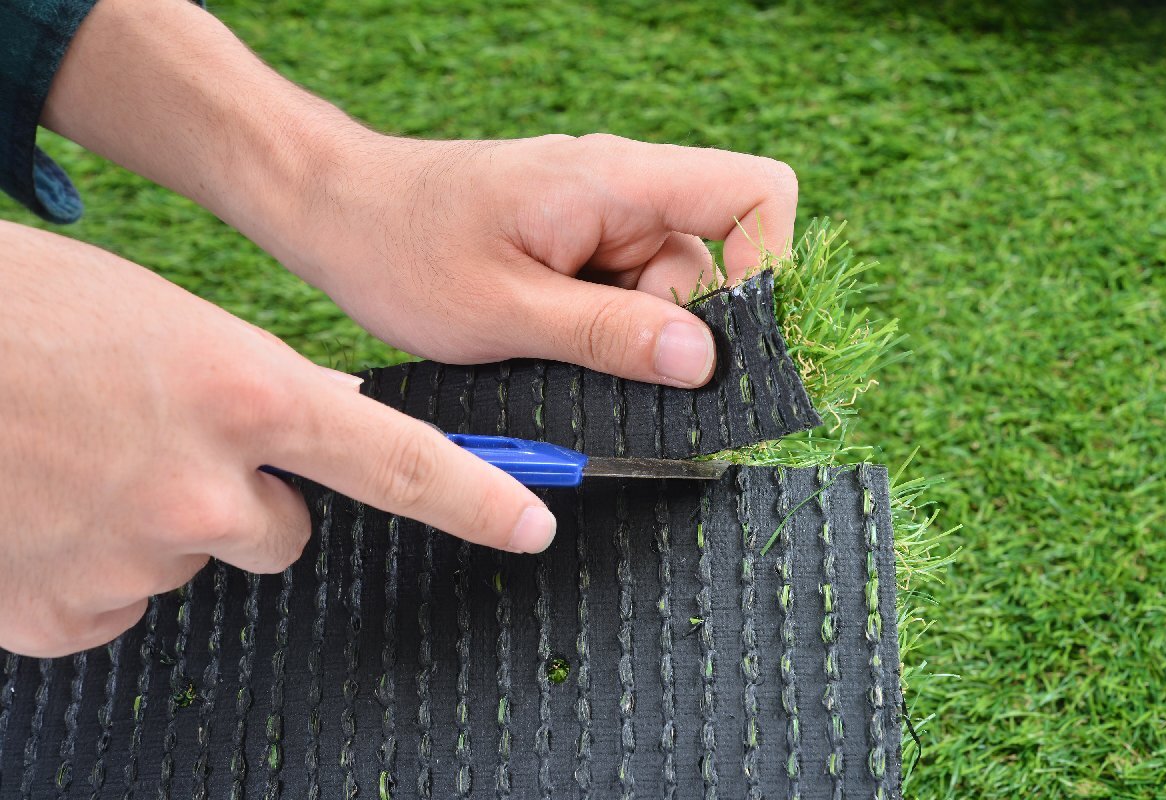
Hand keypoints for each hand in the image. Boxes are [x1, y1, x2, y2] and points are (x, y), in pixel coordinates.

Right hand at [0, 222, 555, 656]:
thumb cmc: (30, 317)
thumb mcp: (172, 327)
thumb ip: (259, 386)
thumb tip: (327, 424)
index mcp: (246, 395)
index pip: (402, 462)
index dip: (480, 499)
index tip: (532, 525)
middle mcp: (206, 488)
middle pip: (283, 532)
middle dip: (246, 500)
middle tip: (163, 444)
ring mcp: (138, 557)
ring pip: (196, 560)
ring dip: (160, 524)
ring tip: (86, 460)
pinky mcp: (70, 612)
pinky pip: (121, 598)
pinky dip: (95, 562)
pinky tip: (46, 507)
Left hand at [43, 1, 796, 384]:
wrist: (333, 212)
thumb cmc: (402, 249)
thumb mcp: (507, 312)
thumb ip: (610, 337)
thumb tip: (705, 362)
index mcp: (618, 183)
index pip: (756, 194)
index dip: (768, 266)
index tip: (725, 342)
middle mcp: (624, 192)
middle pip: (716, 261)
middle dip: (679, 331)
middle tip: (606, 370)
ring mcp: (602, 218)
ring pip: (670, 291)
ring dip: (631, 339)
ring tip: (552, 352)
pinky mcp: (578, 246)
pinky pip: (626, 296)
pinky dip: (604, 333)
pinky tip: (548, 345)